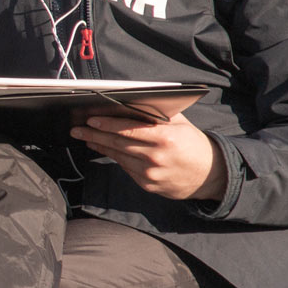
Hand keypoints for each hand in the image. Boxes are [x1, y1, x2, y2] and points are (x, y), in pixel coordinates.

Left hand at [69, 112, 226, 200]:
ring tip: (86, 138)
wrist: (210, 175)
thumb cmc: (193, 144)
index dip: (108, 125)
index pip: (129, 130)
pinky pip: (126, 168)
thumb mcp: (181, 124)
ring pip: (119, 157)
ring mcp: (151, 173)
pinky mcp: (148, 185)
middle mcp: (156, 157)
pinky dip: (115, 158)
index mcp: (165, 138)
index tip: (91, 120)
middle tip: (77, 130)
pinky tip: (105, 149)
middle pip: (118, 144)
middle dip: (94, 136)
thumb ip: (158, 114)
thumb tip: (131, 103)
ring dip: (100, 146)